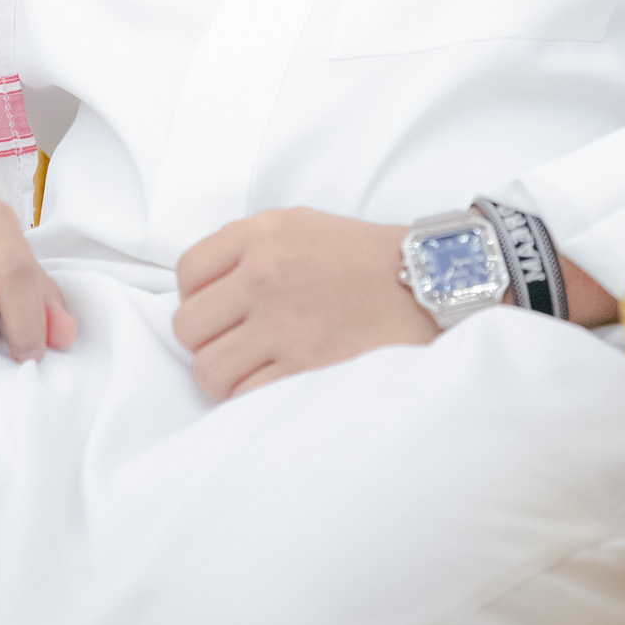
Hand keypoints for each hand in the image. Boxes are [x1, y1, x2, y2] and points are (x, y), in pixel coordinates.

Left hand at [173, 206, 621, 400]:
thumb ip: (249, 249)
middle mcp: (265, 274)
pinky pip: (243, 398)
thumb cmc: (369, 259)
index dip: (199, 296)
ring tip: (260, 369)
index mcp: (263, 234)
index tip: (222, 309)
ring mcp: (283, 325)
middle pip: (189, 326)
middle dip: (210, 339)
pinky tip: (280, 386)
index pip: (187, 272)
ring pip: (208, 369)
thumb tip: (203, 289)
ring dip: (227, 375)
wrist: (437, 284)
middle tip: (242, 342)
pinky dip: (254, 399)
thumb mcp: (304, 226)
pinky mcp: (303, 371)